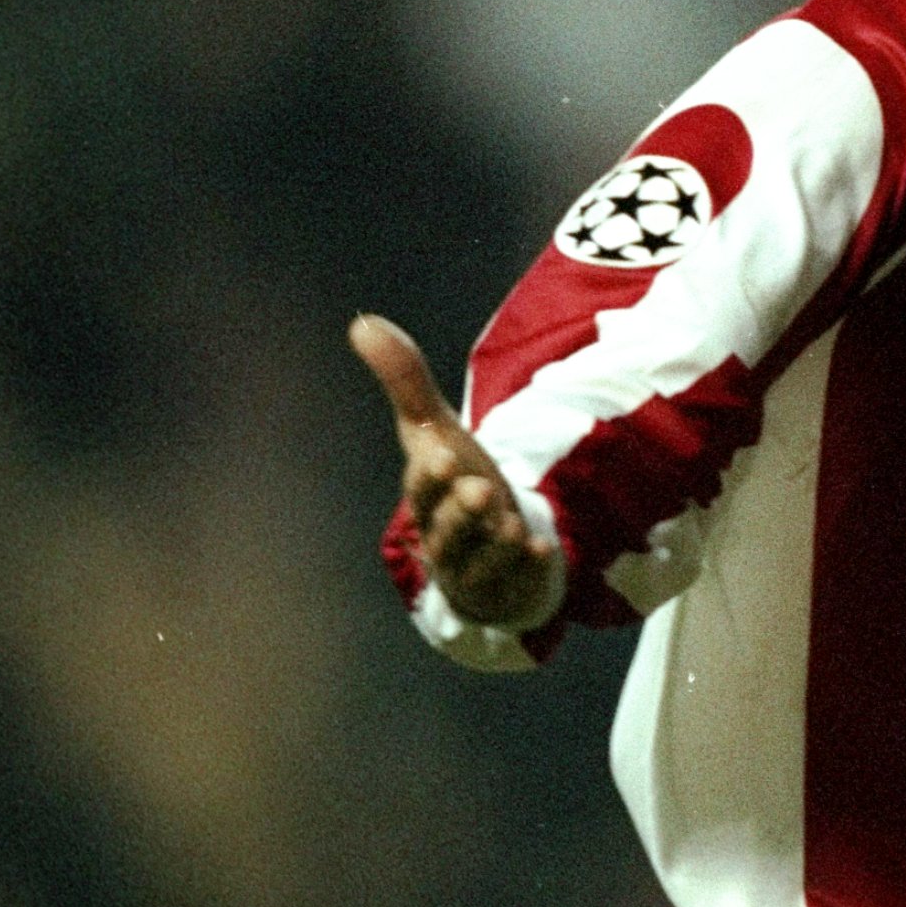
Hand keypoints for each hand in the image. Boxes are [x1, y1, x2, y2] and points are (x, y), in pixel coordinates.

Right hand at [351, 313, 560, 627]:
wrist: (485, 541)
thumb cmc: (454, 480)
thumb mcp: (435, 430)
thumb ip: (406, 380)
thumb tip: (362, 322)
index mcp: (425, 494)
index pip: (421, 485)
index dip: (430, 472)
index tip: (443, 452)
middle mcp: (442, 534)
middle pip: (446, 527)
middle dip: (462, 510)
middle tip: (482, 489)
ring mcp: (472, 565)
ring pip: (478, 559)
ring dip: (494, 543)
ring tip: (513, 525)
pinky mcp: (505, 584)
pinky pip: (514, 580)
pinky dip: (527, 566)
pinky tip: (543, 551)